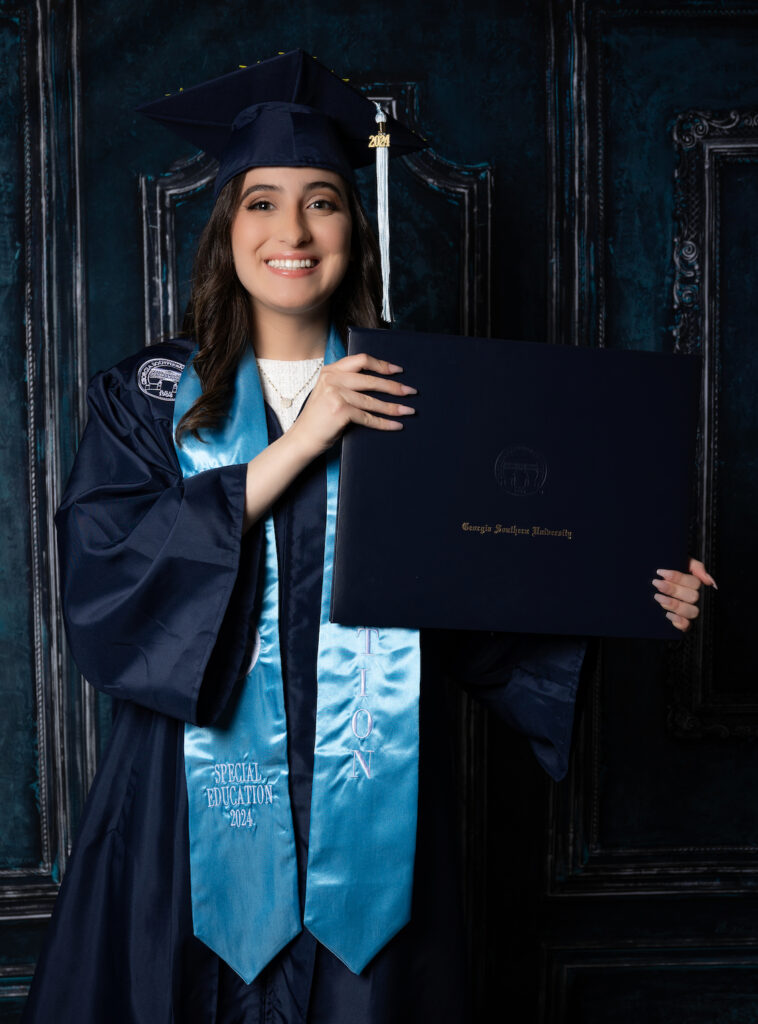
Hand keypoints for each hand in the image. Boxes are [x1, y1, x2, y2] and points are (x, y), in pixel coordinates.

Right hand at [288, 352, 416, 457]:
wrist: (302, 438)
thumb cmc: (319, 418)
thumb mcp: (329, 392)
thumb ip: (346, 382)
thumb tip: (378, 382)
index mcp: (330, 371)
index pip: (361, 360)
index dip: (382, 365)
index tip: (397, 371)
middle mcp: (332, 379)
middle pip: (371, 380)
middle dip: (394, 386)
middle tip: (411, 392)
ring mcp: (336, 394)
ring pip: (372, 401)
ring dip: (393, 407)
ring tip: (409, 411)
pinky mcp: (340, 411)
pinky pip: (368, 417)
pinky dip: (384, 423)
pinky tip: (396, 425)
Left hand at [652, 557, 716, 631]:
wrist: (661, 580)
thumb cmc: (676, 570)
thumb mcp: (685, 563)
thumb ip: (697, 567)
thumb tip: (709, 580)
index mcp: (698, 585)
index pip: (693, 582)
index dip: (678, 578)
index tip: (661, 572)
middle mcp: (697, 599)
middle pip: (692, 597)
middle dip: (673, 590)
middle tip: (657, 583)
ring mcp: (692, 611)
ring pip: (690, 611)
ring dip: (674, 605)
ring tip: (658, 597)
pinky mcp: (686, 623)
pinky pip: (687, 626)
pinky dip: (679, 622)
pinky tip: (668, 615)